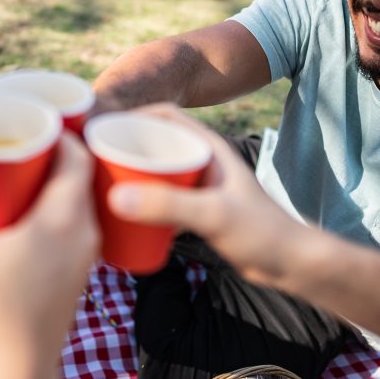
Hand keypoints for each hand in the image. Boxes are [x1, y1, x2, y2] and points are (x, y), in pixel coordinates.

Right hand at [0, 133, 98, 378]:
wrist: (19, 366)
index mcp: (66, 216)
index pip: (79, 156)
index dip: (61, 133)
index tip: (34, 123)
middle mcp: (86, 230)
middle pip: (82, 175)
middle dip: (55, 154)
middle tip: (24, 143)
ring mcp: (86, 253)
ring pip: (79, 201)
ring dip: (57, 183)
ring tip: (22, 173)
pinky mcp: (79, 272)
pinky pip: (76, 224)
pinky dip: (58, 208)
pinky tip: (28, 213)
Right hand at [107, 104, 304, 286]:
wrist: (290, 264)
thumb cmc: (261, 233)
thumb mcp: (212, 215)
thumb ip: (167, 205)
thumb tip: (117, 196)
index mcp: (209, 146)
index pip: (163, 114)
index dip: (130, 115)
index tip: (99, 131)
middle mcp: (203, 159)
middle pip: (155, 141)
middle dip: (122, 147)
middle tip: (89, 164)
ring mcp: (200, 185)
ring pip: (156, 170)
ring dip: (129, 174)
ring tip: (98, 188)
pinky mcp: (199, 209)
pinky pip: (161, 196)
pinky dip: (141, 199)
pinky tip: (122, 215)